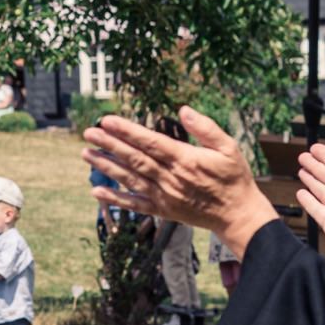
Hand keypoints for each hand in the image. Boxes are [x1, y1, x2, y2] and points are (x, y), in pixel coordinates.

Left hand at [83, 107, 274, 256]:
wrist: (238, 215)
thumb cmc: (234, 177)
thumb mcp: (229, 147)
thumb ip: (206, 128)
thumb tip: (184, 109)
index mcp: (185, 159)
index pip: (150, 142)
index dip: (126, 131)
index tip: (107, 120)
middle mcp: (170, 178)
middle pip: (134, 158)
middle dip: (109, 144)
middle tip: (88, 132)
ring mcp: (164, 196)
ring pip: (130, 179)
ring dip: (106, 166)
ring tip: (86, 153)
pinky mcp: (163, 211)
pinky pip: (135, 204)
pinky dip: (115, 199)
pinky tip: (97, 192)